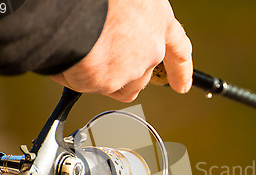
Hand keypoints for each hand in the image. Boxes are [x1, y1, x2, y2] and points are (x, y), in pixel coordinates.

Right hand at [51, 0, 192, 101]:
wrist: (74, 7)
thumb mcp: (124, 2)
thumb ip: (128, 18)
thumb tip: (118, 24)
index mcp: (159, 21)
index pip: (179, 50)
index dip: (181, 70)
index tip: (182, 85)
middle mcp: (151, 49)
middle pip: (143, 72)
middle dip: (125, 68)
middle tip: (104, 55)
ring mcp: (132, 69)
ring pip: (118, 83)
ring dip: (103, 74)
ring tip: (84, 53)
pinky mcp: (109, 84)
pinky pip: (93, 86)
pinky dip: (82, 77)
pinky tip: (73, 61)